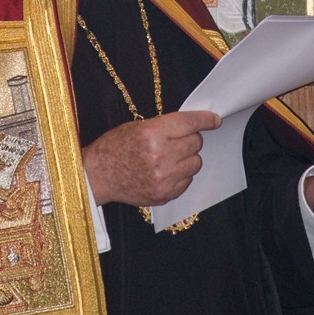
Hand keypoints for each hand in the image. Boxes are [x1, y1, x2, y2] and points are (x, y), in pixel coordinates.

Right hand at [83, 110, 220, 207]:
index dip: (205, 119)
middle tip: (178, 140)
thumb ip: (166, 126)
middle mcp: (160, 156)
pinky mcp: (164, 195)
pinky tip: (166, 171)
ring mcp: (163, 178)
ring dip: (188, 158)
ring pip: (195, 163)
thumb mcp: (139, 127)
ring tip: (170, 157)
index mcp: (152, 134)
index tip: (215, 119)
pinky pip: (188, 181)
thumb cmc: (116, 147)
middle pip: (195, 143)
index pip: (189, 123)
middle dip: (191, 139)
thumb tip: (194, 126)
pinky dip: (181, 175)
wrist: (98, 176)